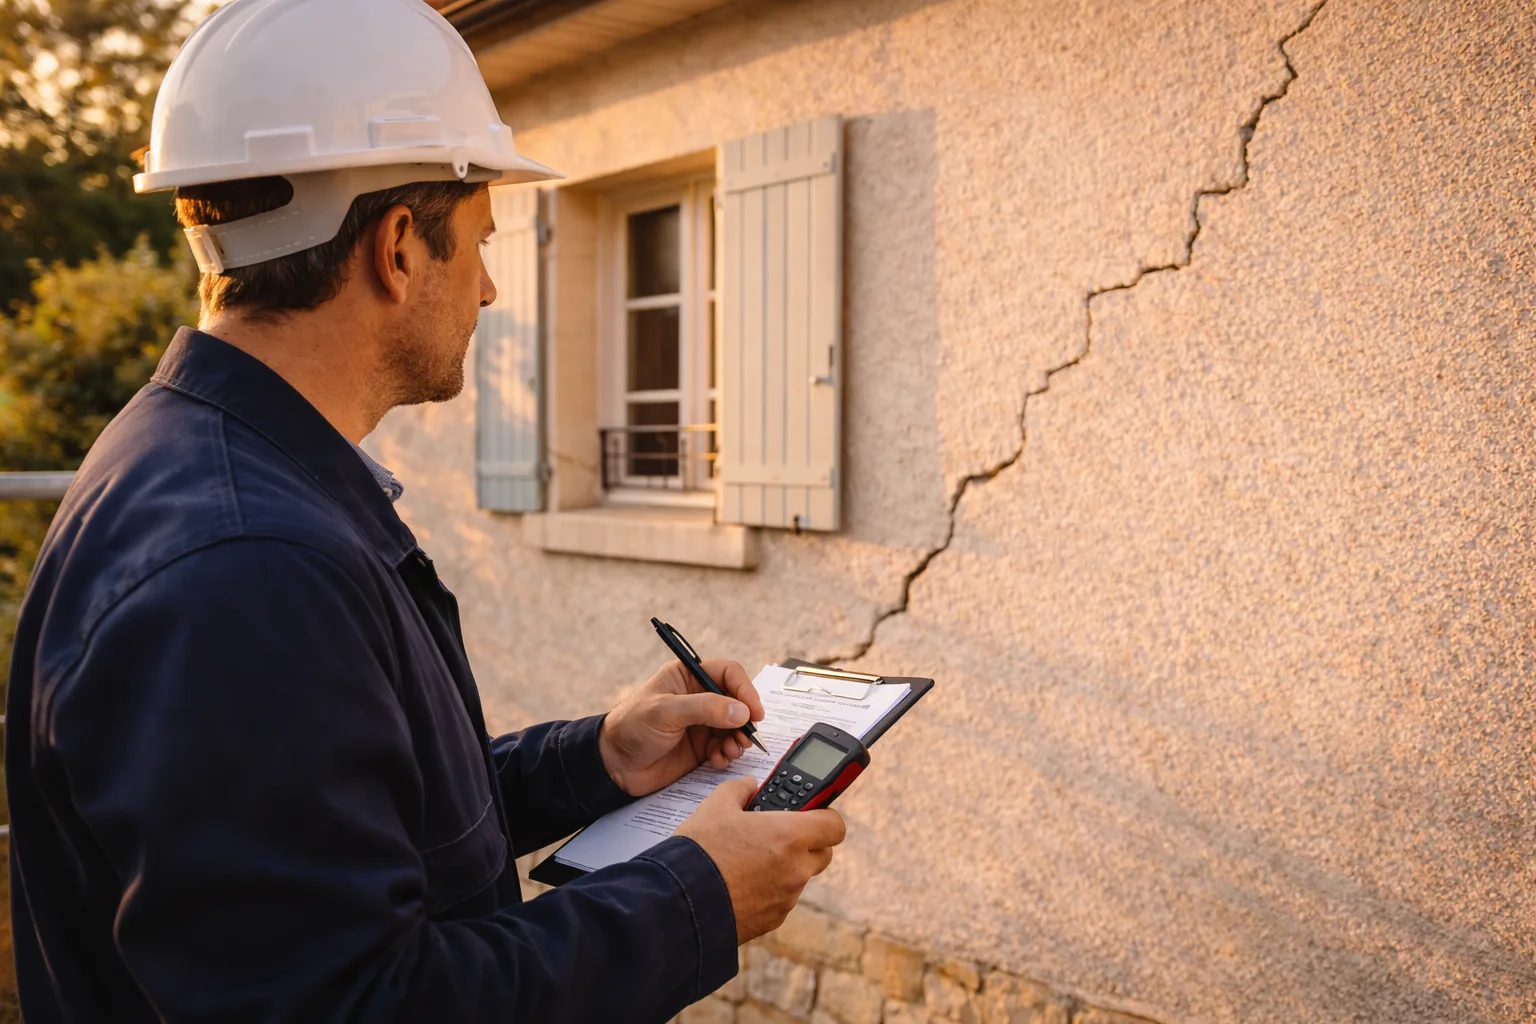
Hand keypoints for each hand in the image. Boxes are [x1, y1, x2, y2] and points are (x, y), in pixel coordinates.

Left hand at [598, 659, 764, 796]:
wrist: (613, 766)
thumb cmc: (630, 728)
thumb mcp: (666, 712)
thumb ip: (705, 708)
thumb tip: (741, 711)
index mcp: (687, 676)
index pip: (728, 674)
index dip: (745, 690)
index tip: (754, 712)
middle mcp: (697, 697)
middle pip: (736, 702)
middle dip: (744, 721)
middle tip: (745, 737)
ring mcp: (700, 723)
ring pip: (734, 727)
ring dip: (737, 740)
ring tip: (729, 751)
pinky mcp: (700, 747)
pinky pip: (724, 748)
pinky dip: (726, 755)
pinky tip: (717, 760)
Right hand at [676, 777, 846, 943]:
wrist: (680, 903)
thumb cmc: (701, 852)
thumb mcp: (715, 807)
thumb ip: (738, 789)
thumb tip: (748, 785)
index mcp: (790, 835)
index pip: (835, 826)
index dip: (824, 817)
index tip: (810, 813)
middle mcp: (796, 868)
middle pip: (822, 853)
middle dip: (807, 843)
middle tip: (778, 835)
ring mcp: (787, 898)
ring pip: (799, 877)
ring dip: (785, 868)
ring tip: (750, 860)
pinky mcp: (773, 920)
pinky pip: (781, 899)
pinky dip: (769, 890)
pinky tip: (741, 883)